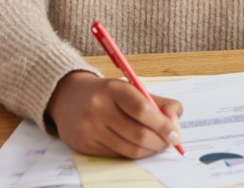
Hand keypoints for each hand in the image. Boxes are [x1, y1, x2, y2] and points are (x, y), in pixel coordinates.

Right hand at [46, 71, 183, 158]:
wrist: (68, 97)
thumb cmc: (108, 93)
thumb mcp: (133, 88)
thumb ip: (159, 103)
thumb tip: (174, 124)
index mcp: (114, 89)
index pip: (143, 110)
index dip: (163, 125)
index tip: (175, 135)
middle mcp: (98, 108)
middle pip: (138, 133)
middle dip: (160, 142)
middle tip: (169, 143)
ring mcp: (88, 128)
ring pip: (129, 149)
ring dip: (149, 150)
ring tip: (157, 145)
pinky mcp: (83, 145)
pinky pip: (117, 155)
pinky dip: (133, 153)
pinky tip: (138, 146)